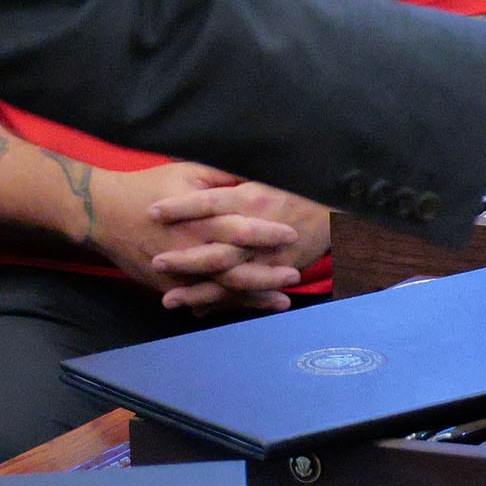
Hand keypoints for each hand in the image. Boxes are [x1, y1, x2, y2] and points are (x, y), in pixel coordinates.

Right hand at [74, 163, 303, 314]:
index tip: (293, 234)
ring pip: (222, 290)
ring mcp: (179, 272)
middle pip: (237, 266)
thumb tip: (253, 176)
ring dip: (254, 298)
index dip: (268, 233)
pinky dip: (225, 307)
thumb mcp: (187, 171)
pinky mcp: (168, 286)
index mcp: (199, 218)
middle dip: (268, 274)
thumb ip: (222, 176)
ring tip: (282, 302)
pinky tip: (248, 310)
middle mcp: (192, 248)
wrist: (103, 212)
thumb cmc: (148, 186)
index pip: (241, 227)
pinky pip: (201, 300)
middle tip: (296, 274)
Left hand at [142, 178, 330, 314]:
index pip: (210, 202)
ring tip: (169, 300)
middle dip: (185, 259)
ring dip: (199, 292)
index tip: (152, 211)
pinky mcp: (277, 274)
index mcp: (252, 199)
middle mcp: (258, 231)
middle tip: (156, 262)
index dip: (181, 207)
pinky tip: (198, 310)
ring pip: (229, 279)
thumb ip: (230, 177)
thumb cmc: (293, 188)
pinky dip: (223, 304)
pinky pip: (247, 293)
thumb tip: (197, 174)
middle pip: (216, 248)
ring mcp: (268, 257)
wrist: (334, 209)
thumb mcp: (262, 175)